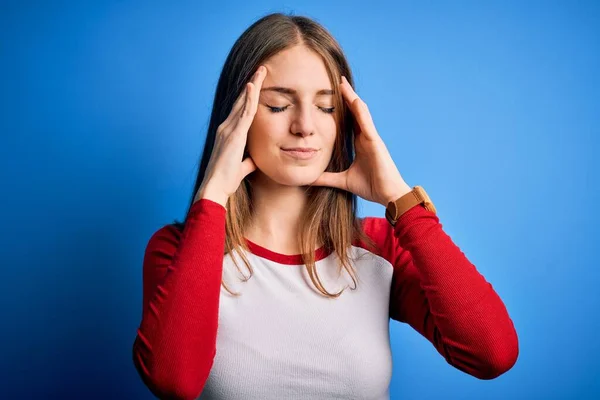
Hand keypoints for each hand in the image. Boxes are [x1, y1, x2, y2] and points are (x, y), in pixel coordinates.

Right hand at [195, 65, 266, 205]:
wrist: (215, 186)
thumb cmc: (226, 180)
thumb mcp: (242, 167)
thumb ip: (248, 161)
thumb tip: (255, 160)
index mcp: (228, 134)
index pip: (240, 111)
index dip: (248, 97)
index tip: (256, 84)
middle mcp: (226, 127)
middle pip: (241, 101)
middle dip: (251, 85)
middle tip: (261, 70)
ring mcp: (229, 129)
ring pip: (243, 102)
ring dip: (253, 85)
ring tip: (262, 70)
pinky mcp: (234, 134)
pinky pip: (244, 112)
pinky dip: (249, 98)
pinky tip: (253, 85)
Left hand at [311, 76, 411, 205]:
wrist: (388, 196)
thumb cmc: (371, 186)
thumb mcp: (342, 181)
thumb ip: (326, 178)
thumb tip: (309, 179)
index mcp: (359, 143)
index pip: (348, 120)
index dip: (341, 107)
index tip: (330, 95)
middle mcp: (366, 137)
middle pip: (354, 112)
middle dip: (346, 96)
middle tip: (336, 80)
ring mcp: (372, 138)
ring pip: (361, 113)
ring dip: (352, 97)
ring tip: (343, 83)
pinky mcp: (376, 142)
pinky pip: (367, 123)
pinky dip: (360, 111)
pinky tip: (354, 100)